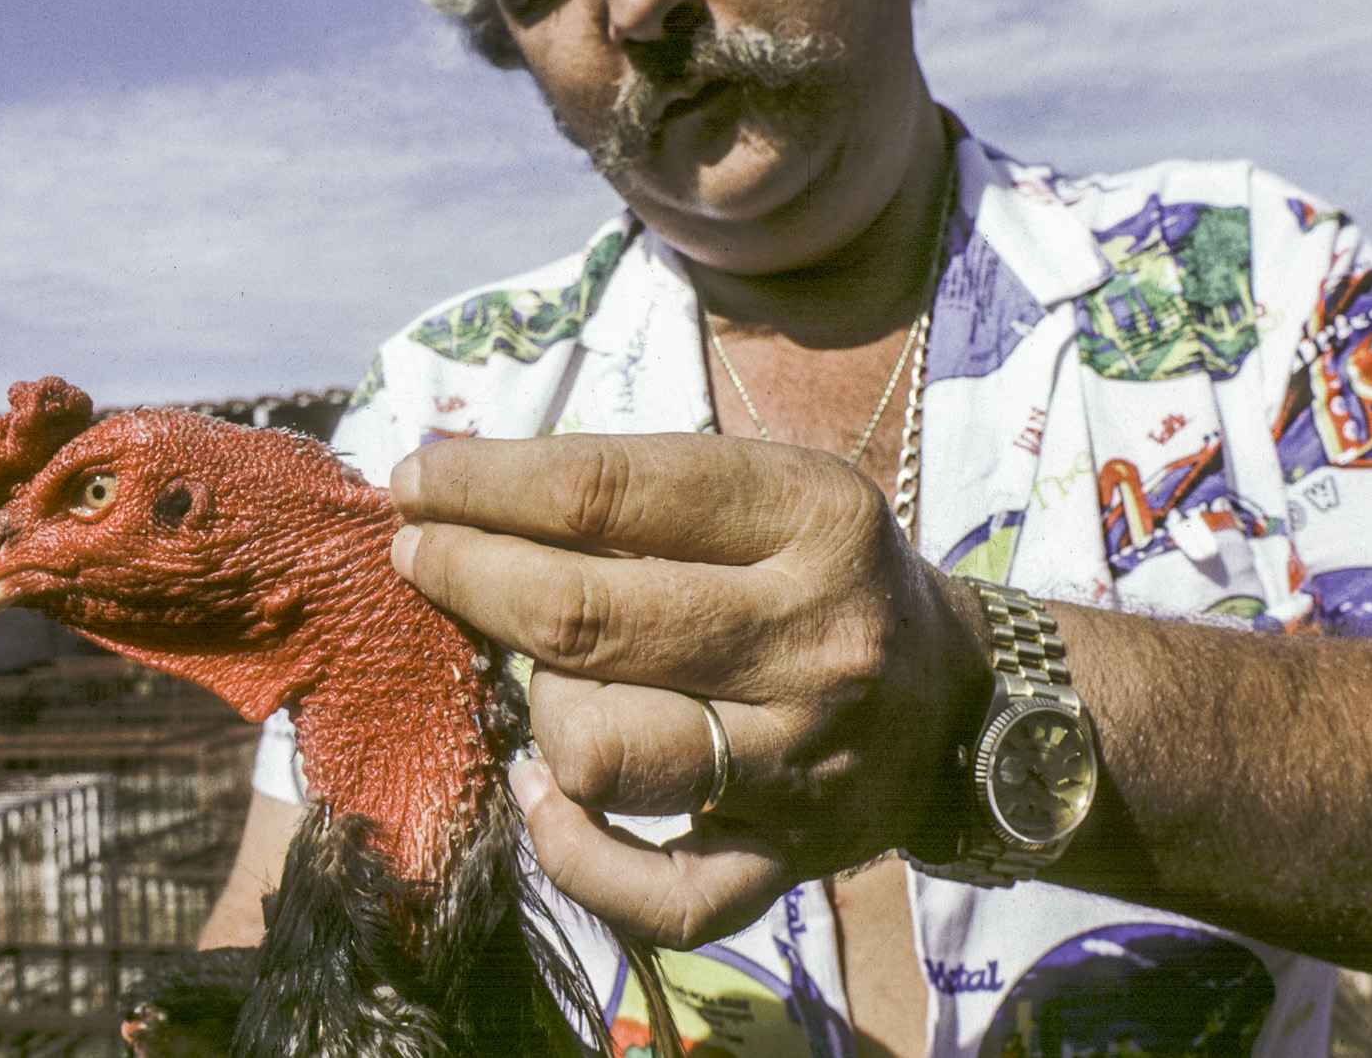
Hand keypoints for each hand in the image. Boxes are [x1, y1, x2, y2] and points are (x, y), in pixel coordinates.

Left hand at [388, 432, 991, 948]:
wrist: (957, 699)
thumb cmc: (821, 569)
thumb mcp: (766, 489)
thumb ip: (634, 492)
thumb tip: (454, 490)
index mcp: (812, 517)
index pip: (607, 492)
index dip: (484, 487)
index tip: (414, 480)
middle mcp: (814, 639)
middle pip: (582, 619)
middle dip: (469, 578)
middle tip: (422, 558)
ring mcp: (803, 761)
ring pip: (597, 750)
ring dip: (536, 707)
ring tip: (543, 677)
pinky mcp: (790, 859)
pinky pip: (652, 891)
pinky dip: (572, 849)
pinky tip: (544, 790)